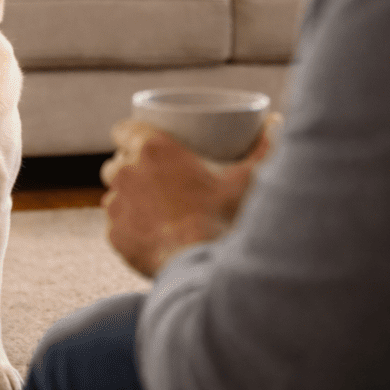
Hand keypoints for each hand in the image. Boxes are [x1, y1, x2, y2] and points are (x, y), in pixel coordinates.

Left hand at [100, 114, 280, 276]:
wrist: (203, 267)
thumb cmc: (225, 217)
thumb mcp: (248, 178)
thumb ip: (266, 146)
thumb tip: (276, 122)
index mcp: (152, 149)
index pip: (124, 129)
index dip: (130, 133)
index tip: (142, 141)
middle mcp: (126, 173)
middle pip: (116, 163)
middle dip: (128, 167)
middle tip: (153, 176)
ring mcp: (117, 205)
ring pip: (113, 194)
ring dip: (126, 197)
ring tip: (149, 205)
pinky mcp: (114, 235)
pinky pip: (114, 225)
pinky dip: (126, 226)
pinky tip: (143, 231)